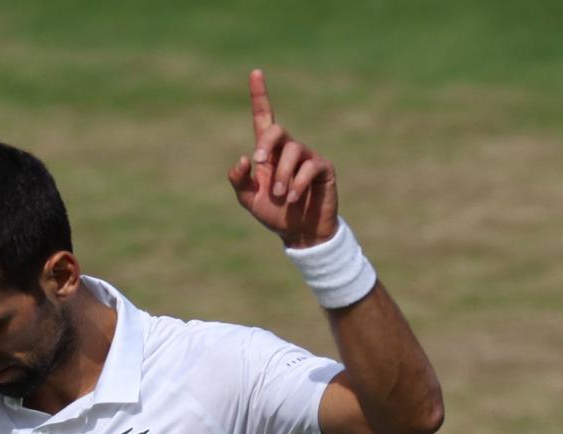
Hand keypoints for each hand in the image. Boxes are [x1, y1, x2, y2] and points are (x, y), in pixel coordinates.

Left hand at [228, 68, 338, 248]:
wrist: (300, 234)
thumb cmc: (274, 214)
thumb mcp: (249, 200)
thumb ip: (239, 181)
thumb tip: (243, 158)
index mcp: (268, 153)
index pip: (264, 118)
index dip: (260, 95)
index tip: (255, 72)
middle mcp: (288, 149)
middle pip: (277, 130)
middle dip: (266, 144)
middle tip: (259, 162)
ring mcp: (307, 157)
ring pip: (293, 151)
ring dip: (282, 175)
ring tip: (279, 196)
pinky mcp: (322, 168)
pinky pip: (309, 167)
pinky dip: (297, 184)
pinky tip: (292, 199)